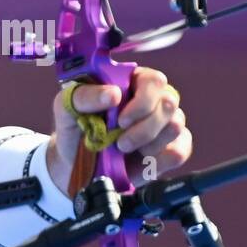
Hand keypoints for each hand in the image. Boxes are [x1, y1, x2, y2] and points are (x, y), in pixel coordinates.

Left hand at [47, 66, 190, 197]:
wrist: (75, 165)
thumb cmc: (74, 128)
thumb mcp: (67, 107)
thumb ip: (85, 95)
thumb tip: (113, 94)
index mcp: (132, 82)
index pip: (154, 81)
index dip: (142, 101)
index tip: (120, 120)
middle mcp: (153, 99)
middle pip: (169, 103)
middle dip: (144, 128)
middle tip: (120, 143)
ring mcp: (164, 124)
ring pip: (176, 126)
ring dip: (148, 144)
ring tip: (125, 150)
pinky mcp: (171, 149)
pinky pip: (179, 151)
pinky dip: (158, 161)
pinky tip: (140, 160)